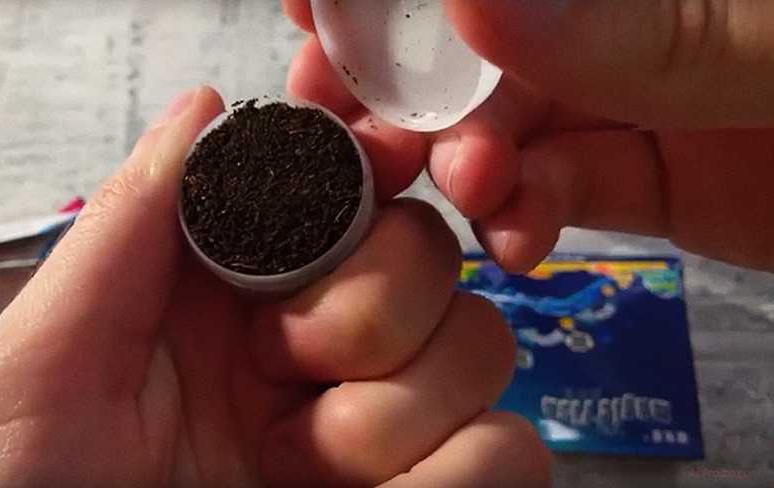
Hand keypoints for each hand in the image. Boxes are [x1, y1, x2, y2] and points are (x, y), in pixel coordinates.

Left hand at [0, 86, 550, 486]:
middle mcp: (309, 349)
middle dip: (371, 300)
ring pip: (480, 347)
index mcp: (227, 295)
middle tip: (282, 359)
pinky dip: (454, 475)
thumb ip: (122, 235)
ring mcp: (371, 428)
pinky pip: (508, 454)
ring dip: (396, 406)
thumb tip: (206, 111)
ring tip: (296, 462)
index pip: (337, 188)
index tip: (377, 167)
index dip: (368, 166)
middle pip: (428, 254)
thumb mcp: (39, 368)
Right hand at [283, 0, 773, 272]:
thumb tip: (476, 3)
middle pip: (475, 44)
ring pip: (504, 121)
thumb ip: (632, 28)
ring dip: (462, 161)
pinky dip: (521, 218)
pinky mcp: (643, 172)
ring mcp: (625, 95)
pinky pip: (558, 189)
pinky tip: (512, 241)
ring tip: (464, 186)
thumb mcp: (762, 39)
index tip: (309, 8)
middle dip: (402, 84)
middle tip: (344, 122)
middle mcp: (613, 19)